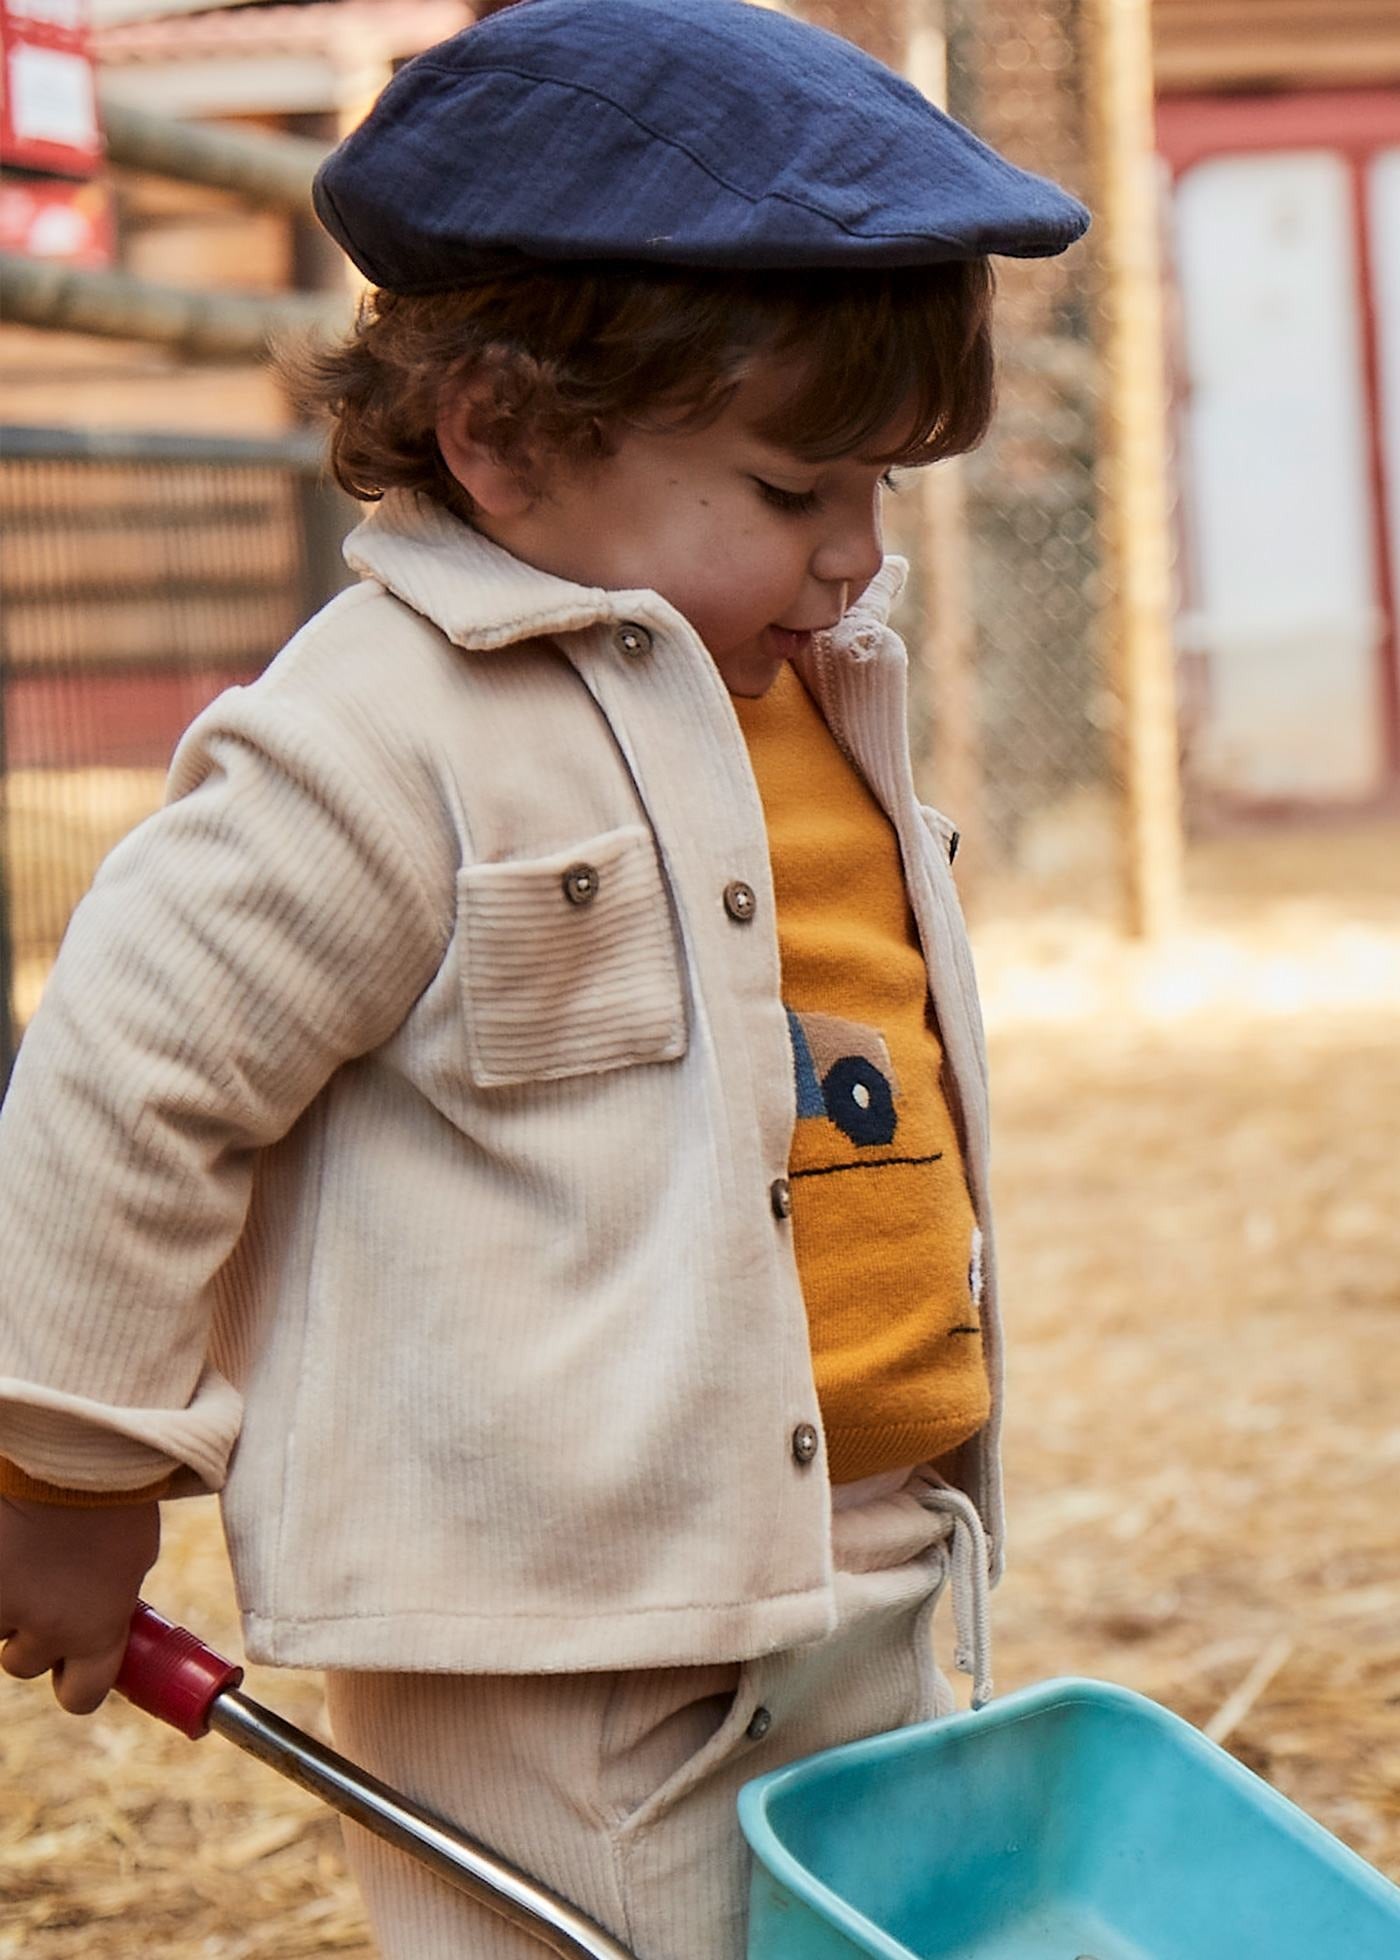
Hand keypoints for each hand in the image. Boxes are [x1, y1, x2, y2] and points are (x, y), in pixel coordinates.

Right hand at [0, 1495, 159, 1713]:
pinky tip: (8, 1544)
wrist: (79, 1445)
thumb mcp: (135, 1556)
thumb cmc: (120, 1491)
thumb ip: (113, 1598)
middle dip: (30, 1634)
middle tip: (42, 1587)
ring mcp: (1, 1605)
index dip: (75, 1681)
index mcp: (98, 1630)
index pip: (80, 1697)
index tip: (72, 1664)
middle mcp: (46, 1629)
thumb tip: (108, 1616)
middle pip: (24, 1663)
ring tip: (22, 1555)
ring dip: (4, 1605)